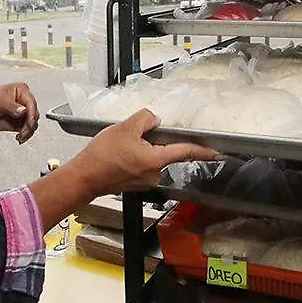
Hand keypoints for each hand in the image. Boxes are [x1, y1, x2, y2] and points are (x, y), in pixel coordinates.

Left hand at [0, 83, 39, 143]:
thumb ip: (11, 106)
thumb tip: (23, 110)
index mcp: (21, 90)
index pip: (31, 102)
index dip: (31, 113)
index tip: (29, 122)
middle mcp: (24, 101)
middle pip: (34, 114)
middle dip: (29, 125)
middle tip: (22, 131)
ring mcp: (23, 113)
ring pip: (33, 123)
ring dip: (28, 132)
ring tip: (20, 136)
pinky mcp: (20, 122)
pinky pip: (28, 130)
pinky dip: (25, 135)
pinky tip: (19, 137)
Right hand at [70, 109, 219, 194]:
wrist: (84, 177)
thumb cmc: (102, 156)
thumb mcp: (126, 127)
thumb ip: (146, 119)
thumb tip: (155, 120)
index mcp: (156, 160)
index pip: (185, 152)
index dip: (203, 151)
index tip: (218, 152)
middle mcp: (154, 174)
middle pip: (165, 152)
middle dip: (154, 141)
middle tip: (134, 135)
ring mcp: (145, 181)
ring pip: (151, 158)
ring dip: (142, 149)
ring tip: (120, 146)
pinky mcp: (135, 183)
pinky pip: (142, 165)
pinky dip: (134, 157)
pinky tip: (118, 154)